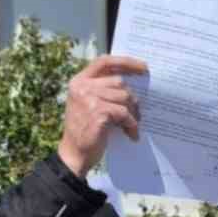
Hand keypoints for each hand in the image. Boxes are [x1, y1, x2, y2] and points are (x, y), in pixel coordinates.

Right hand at [58, 54, 146, 177]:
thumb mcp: (88, 104)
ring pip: (124, 96)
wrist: (74, 154)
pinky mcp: (97, 113)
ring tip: (133, 125)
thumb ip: (102, 91)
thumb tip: (131, 86)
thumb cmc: (84, 131)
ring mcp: (88, 99)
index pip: (104, 62)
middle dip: (132, 98)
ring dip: (133, 113)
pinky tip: (132, 134)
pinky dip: (131, 125)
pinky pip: (124, 113)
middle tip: (138, 113)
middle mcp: (82, 86)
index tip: (143, 67)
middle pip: (118, 82)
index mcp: (79, 81)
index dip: (125, 62)